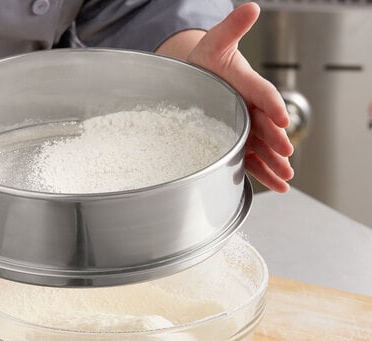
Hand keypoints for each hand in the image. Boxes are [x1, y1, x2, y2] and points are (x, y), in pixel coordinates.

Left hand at [185, 2, 293, 191]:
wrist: (191, 80)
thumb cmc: (204, 62)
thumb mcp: (215, 43)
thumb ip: (232, 28)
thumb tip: (250, 8)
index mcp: (247, 85)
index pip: (264, 96)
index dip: (272, 107)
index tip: (280, 120)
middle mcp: (249, 109)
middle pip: (266, 126)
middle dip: (276, 141)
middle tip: (286, 152)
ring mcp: (243, 128)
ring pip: (261, 147)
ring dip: (275, 163)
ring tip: (287, 176)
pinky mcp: (235, 143)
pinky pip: (250, 160)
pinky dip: (263, 173)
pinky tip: (278, 185)